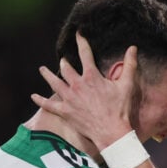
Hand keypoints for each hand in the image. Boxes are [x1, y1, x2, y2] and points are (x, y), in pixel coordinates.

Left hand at [31, 32, 137, 147]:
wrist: (111, 131)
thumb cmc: (119, 109)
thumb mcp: (126, 85)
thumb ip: (129, 65)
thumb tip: (133, 48)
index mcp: (91, 77)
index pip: (85, 54)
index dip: (81, 42)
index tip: (78, 35)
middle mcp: (77, 85)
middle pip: (66, 68)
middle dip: (65, 62)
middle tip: (63, 60)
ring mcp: (69, 98)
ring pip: (54, 83)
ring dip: (47, 75)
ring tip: (42, 69)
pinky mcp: (65, 111)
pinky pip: (48, 105)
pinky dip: (40, 100)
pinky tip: (33, 96)